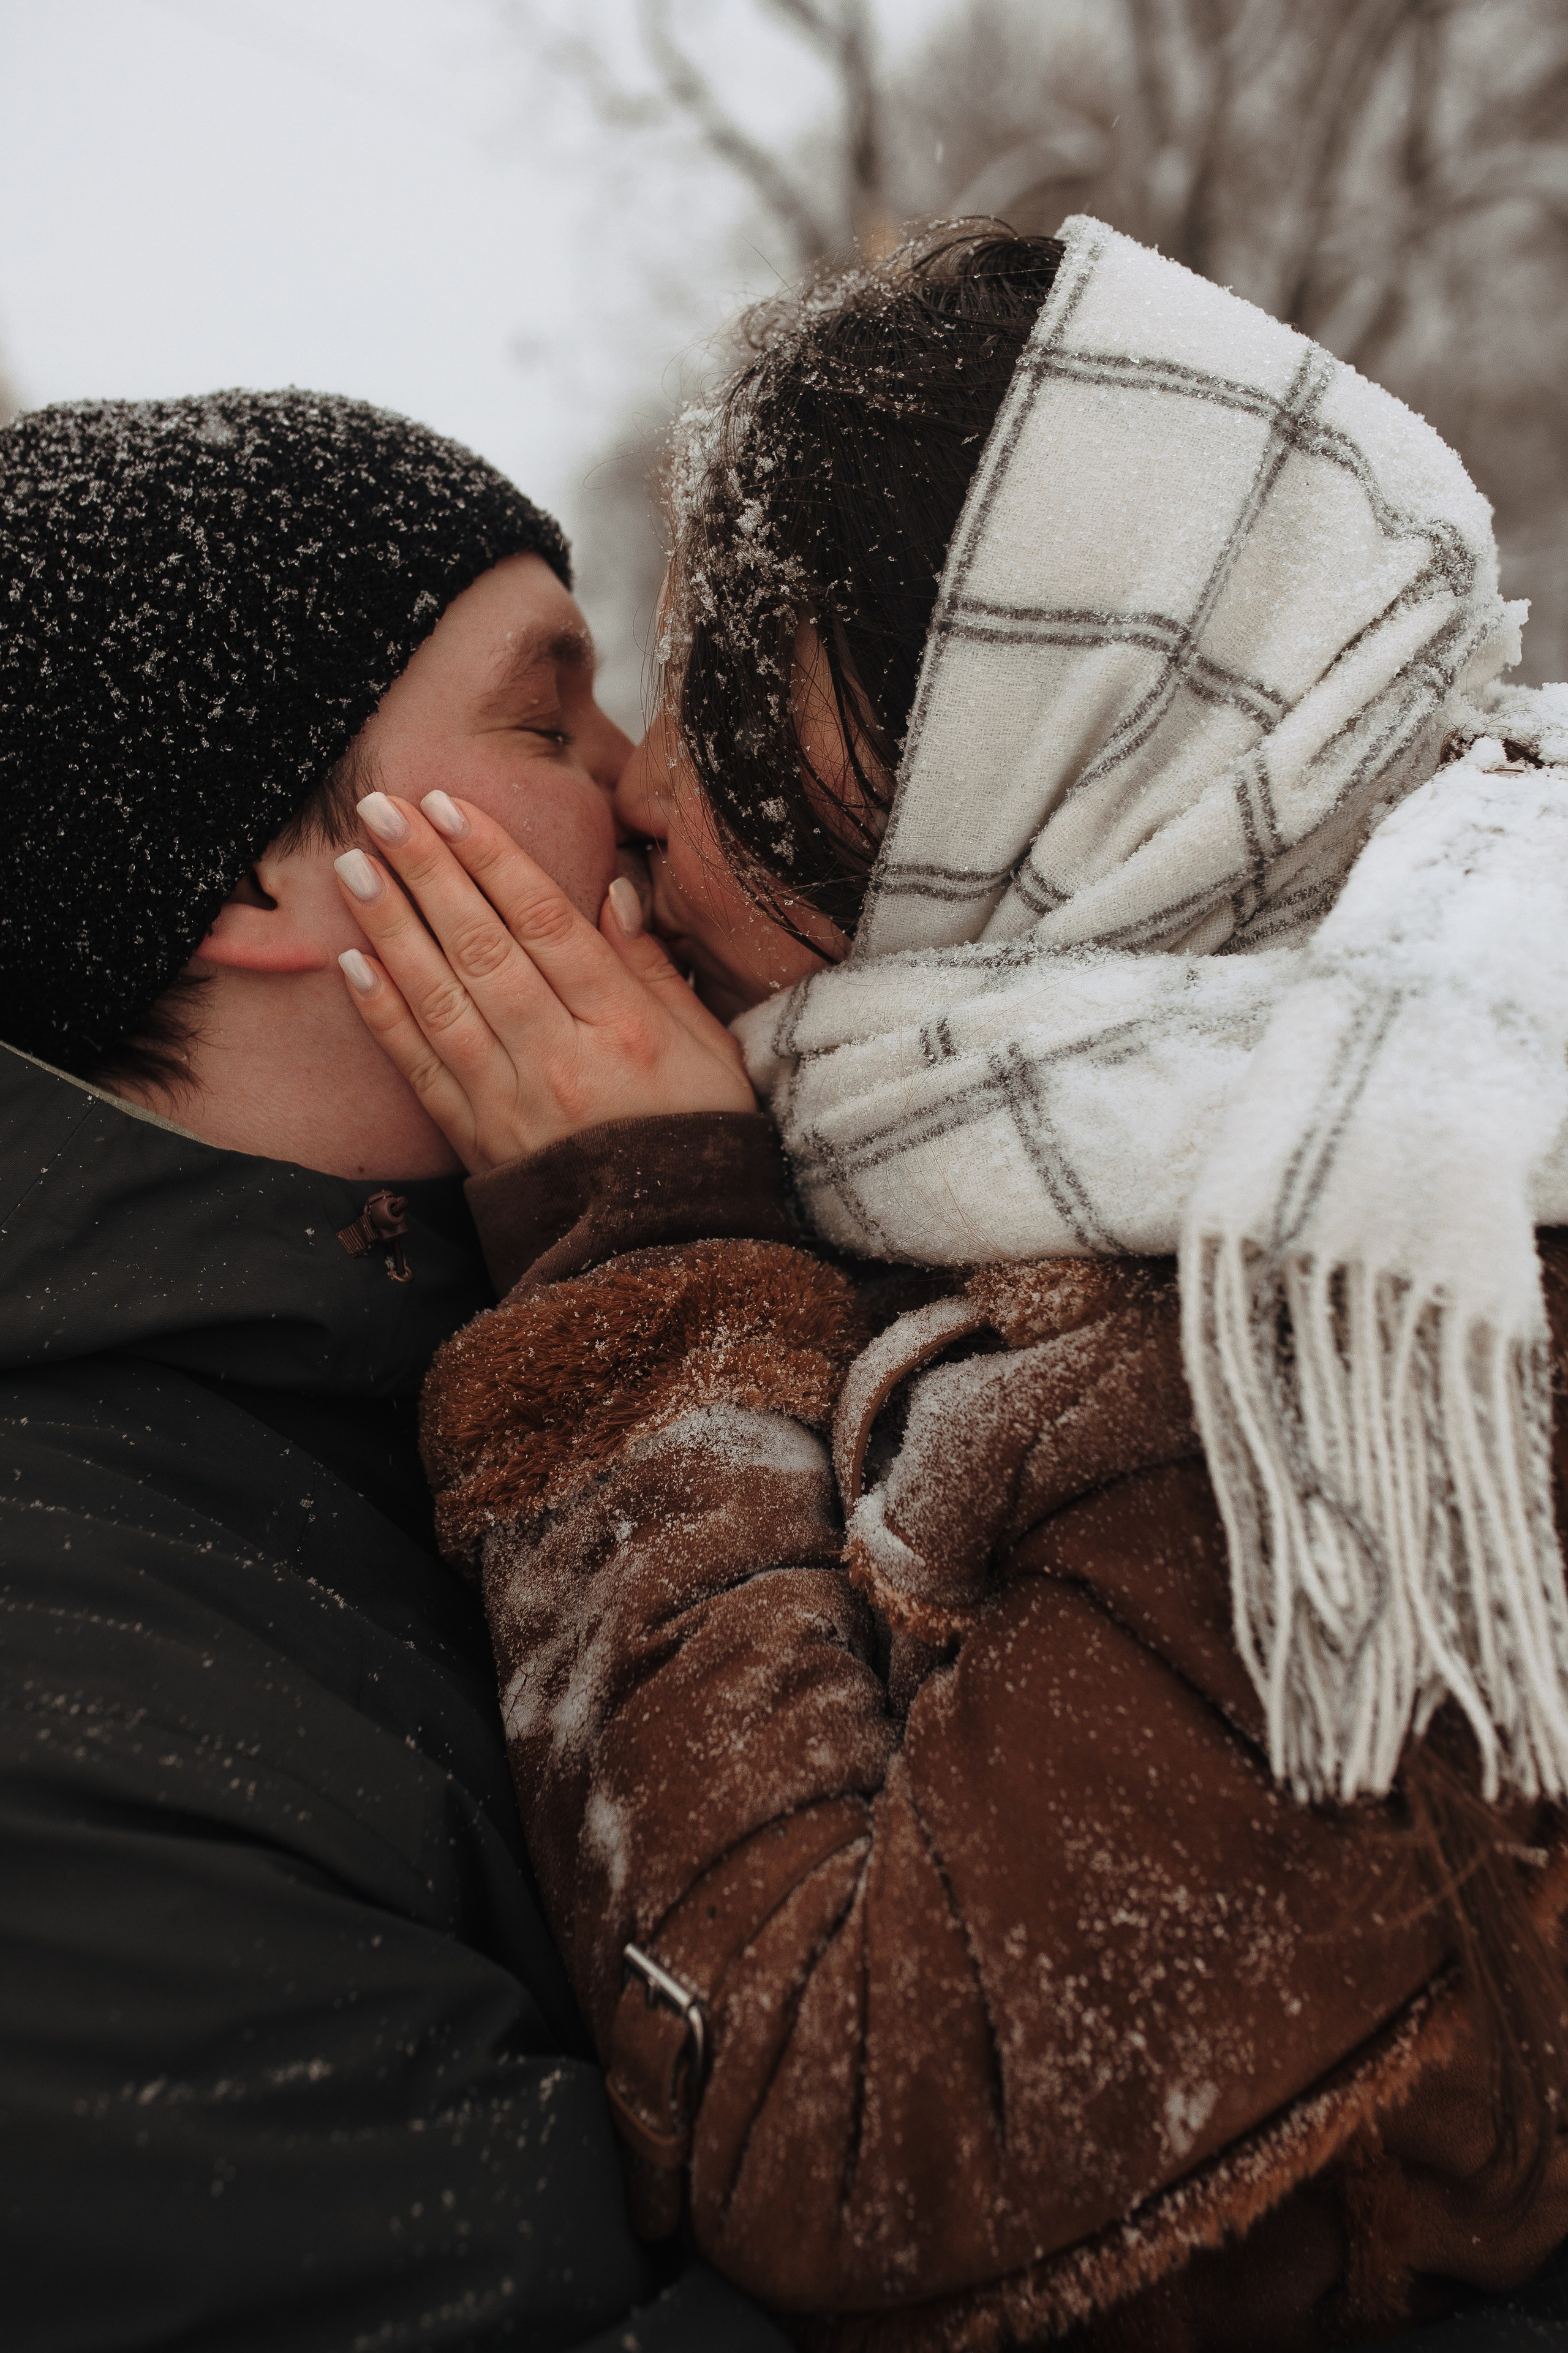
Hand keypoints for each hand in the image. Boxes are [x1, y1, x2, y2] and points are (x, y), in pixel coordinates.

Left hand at [333, 790, 755, 1175]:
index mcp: (624, 1028)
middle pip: (483, 948)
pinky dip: (383, 1015)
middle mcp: (560, 1060)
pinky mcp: (476, 1140)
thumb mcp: (707, 1046)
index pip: (547, 925)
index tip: (449, 807)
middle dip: (428, 873)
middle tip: (381, 812)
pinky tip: (353, 964)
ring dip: (392, 929)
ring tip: (354, 869)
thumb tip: (611, 891)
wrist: (668, 1249)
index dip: (494, 860)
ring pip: (440, 999)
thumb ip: (654, 968)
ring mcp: (510, 1102)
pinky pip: (420, 1068)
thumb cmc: (697, 1136)